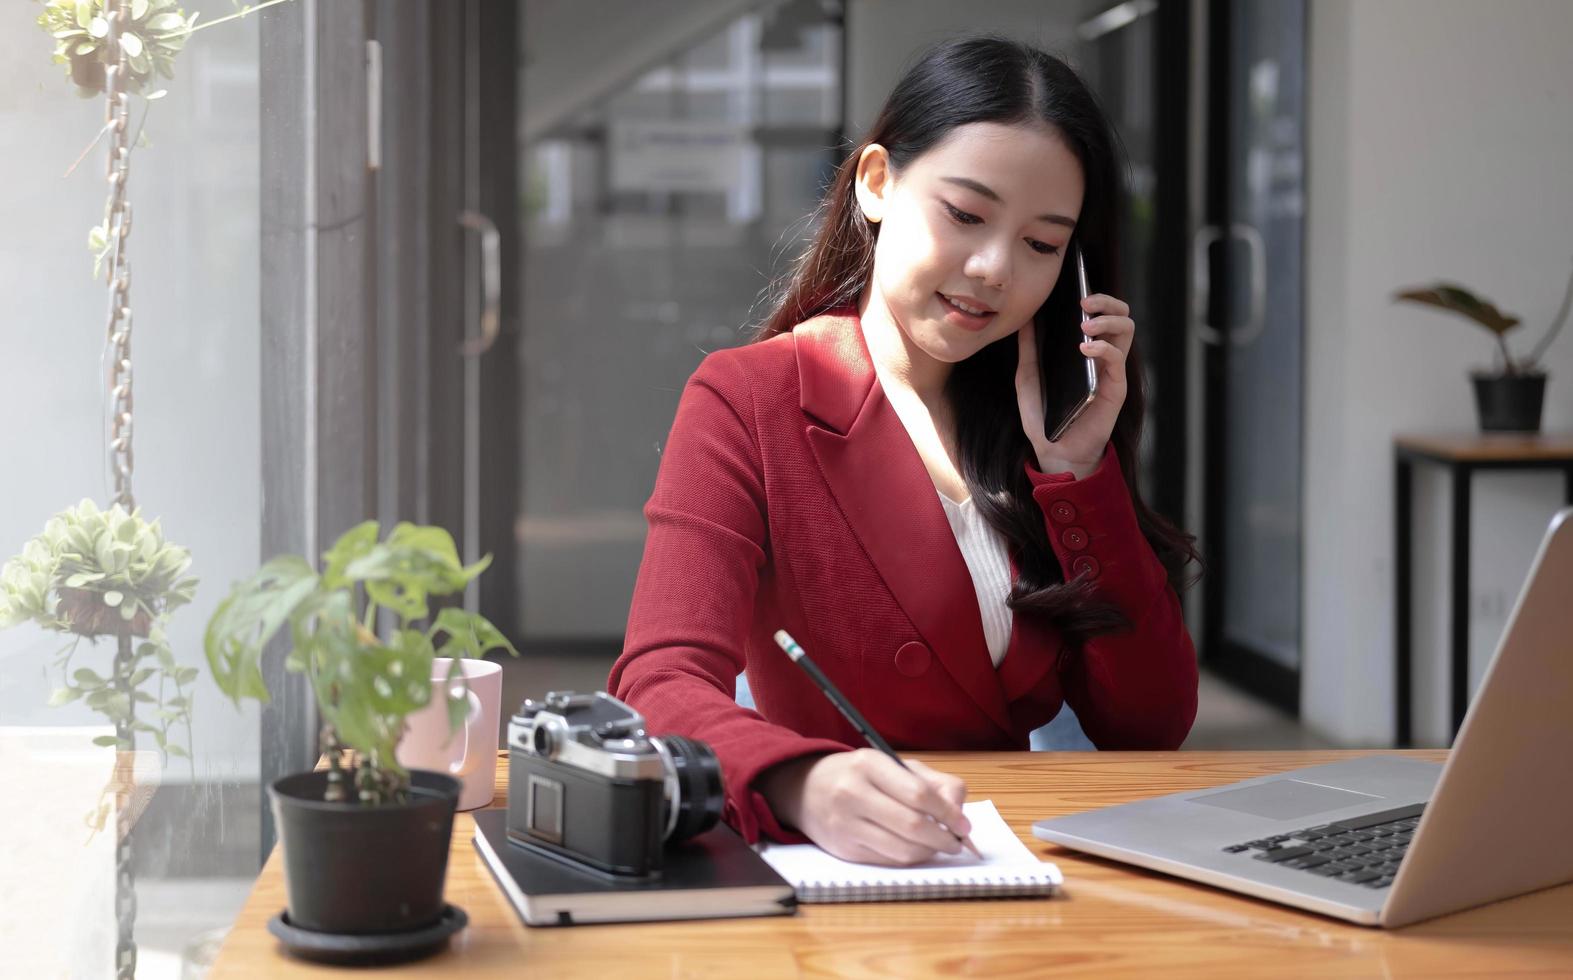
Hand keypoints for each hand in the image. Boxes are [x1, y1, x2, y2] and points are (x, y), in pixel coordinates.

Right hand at [758, 750, 970, 865]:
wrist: (804, 790)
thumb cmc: (859, 775)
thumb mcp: (893, 766)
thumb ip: (933, 782)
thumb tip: (959, 812)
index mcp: (869, 765)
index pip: (918, 793)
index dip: (948, 813)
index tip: (964, 824)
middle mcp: (853, 793)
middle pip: (912, 825)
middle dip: (944, 838)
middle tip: (957, 842)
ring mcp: (845, 824)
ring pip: (902, 849)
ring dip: (929, 852)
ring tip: (939, 846)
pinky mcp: (843, 849)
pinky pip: (888, 861)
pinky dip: (909, 858)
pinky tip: (916, 850)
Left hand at [1014, 293, 1133, 478]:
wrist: (1054, 452)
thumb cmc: (1044, 417)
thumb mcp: (1028, 377)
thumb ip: (1028, 349)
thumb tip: (1025, 317)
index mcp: (1085, 350)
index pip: (1100, 313)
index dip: (1094, 295)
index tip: (1074, 289)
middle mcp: (1103, 356)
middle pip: (1121, 314)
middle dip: (1106, 300)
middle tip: (1084, 301)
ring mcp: (1112, 371)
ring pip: (1127, 329)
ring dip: (1108, 319)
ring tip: (1086, 324)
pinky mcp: (1116, 387)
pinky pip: (1118, 358)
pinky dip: (1103, 347)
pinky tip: (1085, 348)